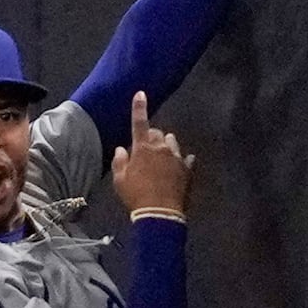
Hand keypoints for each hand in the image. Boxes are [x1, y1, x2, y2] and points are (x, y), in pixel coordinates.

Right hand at [111, 91, 194, 213]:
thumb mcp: (119, 181)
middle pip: (158, 133)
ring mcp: (177, 158)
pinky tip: (179, 167)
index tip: (141, 94)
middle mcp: (161, 148)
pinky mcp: (188, 170)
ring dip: (166, 146)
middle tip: (145, 150)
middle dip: (152, 137)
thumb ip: (119, 161)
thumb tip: (121, 149)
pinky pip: (186, 159)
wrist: (160, 214)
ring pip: (172, 142)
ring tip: (162, 159)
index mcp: (143, 148)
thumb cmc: (136, 196)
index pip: (139, 122)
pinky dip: (181, 161)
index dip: (139, 107)